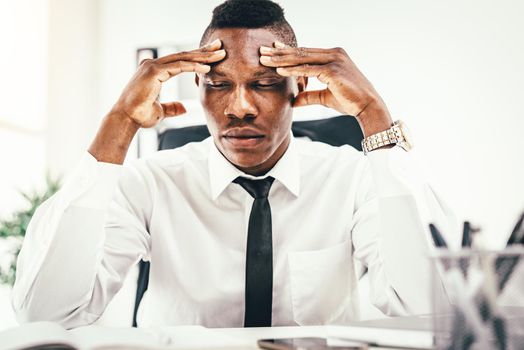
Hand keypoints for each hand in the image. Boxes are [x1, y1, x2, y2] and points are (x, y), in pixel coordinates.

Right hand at [89, 40, 225, 163]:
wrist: (127, 119)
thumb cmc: (140, 115)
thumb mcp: (160, 111)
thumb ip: (172, 108)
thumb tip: (184, 108)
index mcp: (154, 71)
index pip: (180, 61)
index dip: (197, 58)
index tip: (213, 56)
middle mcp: (153, 64)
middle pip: (183, 55)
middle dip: (203, 52)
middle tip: (220, 46)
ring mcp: (152, 66)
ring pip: (183, 58)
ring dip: (203, 57)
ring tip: (219, 55)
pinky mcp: (154, 71)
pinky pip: (178, 67)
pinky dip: (193, 67)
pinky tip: (207, 68)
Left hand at [259, 42, 391, 135]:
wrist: (368, 106)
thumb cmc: (349, 101)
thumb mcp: (325, 97)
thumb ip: (309, 96)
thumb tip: (294, 101)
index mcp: (333, 56)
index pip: (305, 52)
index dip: (287, 51)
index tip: (272, 51)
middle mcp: (334, 54)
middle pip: (301, 52)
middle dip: (279, 53)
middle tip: (261, 51)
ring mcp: (334, 60)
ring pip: (302, 59)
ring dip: (281, 60)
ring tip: (264, 60)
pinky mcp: (333, 70)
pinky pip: (308, 69)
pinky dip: (293, 70)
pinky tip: (279, 71)